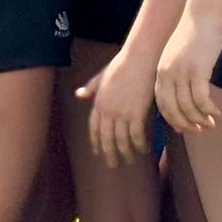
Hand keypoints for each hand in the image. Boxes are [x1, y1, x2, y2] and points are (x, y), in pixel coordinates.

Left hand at [81, 43, 158, 165]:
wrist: (140, 56)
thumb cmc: (123, 62)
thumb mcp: (102, 74)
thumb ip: (91, 87)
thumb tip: (78, 95)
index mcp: (99, 102)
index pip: (95, 128)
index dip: (96, 142)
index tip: (98, 152)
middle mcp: (108, 110)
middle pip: (107, 139)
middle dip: (109, 154)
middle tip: (113, 165)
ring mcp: (122, 112)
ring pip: (122, 140)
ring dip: (125, 152)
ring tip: (130, 160)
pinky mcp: (137, 112)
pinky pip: (137, 134)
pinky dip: (139, 144)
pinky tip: (143, 149)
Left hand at [155, 9, 221, 133]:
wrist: (204, 11)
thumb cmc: (195, 31)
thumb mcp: (178, 54)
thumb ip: (176, 72)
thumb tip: (182, 93)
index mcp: (161, 71)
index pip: (163, 105)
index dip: (173, 120)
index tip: (184, 128)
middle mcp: (168, 74)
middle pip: (173, 110)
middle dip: (186, 124)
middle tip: (199, 130)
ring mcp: (182, 72)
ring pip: (189, 107)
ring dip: (201, 119)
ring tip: (212, 123)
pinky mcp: (198, 70)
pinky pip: (202, 99)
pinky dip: (209, 110)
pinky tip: (217, 112)